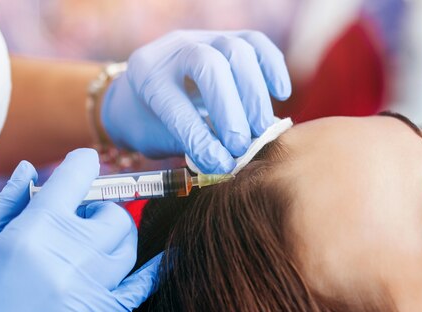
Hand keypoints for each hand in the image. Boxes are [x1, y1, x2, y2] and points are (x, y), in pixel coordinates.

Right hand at [0, 149, 160, 311]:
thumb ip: (4, 201)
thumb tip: (29, 169)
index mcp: (34, 230)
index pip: (79, 175)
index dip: (81, 163)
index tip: (80, 165)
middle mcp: (70, 255)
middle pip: (111, 211)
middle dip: (96, 205)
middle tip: (74, 214)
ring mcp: (88, 289)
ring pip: (127, 244)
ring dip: (114, 233)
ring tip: (91, 239)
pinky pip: (141, 288)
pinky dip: (155, 270)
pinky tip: (165, 258)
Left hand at [102, 30, 290, 173]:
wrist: (142, 92)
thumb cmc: (149, 122)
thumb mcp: (157, 138)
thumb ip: (190, 145)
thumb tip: (228, 162)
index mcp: (147, 77)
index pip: (175, 105)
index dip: (201, 138)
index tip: (221, 164)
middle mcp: (172, 51)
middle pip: (210, 65)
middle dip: (231, 110)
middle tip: (242, 146)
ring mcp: (201, 38)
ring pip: (238, 51)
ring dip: (255, 94)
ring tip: (260, 129)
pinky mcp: (226, 38)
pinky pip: (256, 43)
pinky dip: (272, 68)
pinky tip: (280, 94)